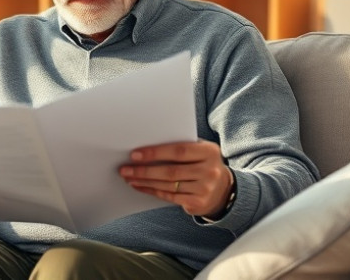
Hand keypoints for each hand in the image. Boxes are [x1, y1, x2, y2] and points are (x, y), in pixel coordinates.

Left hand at [119, 139, 233, 217]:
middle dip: (144, 170)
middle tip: (125, 168)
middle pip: (171, 171)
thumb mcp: (199, 151)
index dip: (155, 152)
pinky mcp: (198, 203)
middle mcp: (210, 171)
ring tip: (128, 177)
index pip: (178, 150)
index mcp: (209, 152)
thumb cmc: (203, 164)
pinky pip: (169, 196)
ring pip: (168, 185)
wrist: (224, 190)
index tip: (134, 154)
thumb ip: (180, 146)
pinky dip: (152, 191)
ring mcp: (205, 189)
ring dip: (145, 181)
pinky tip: (140, 186)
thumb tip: (146, 147)